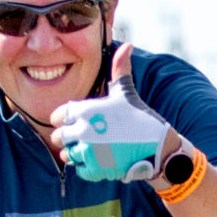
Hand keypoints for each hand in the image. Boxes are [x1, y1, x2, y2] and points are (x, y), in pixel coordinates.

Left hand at [51, 44, 176, 182]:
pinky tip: (101, 161)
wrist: (159, 147)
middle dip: (71, 139)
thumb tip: (127, 45)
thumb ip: (120, 69)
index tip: (81, 122)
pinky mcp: (96, 169)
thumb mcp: (126, 92)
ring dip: (78, 155)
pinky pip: (79, 170)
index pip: (57, 116)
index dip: (66, 120)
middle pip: (59, 138)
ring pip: (68, 155)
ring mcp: (88, 151)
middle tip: (90, 139)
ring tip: (95, 151)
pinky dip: (88, 168)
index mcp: (85, 110)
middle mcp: (83, 130)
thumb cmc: (141, 118)